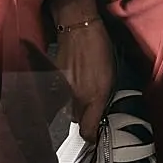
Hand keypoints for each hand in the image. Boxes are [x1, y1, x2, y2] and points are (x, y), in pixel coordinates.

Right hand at [51, 3, 115, 141]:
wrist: (79, 27)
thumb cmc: (99, 48)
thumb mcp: (109, 78)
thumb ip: (101, 102)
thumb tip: (97, 118)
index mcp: (93, 97)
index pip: (87, 130)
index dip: (92, 135)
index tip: (96, 134)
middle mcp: (76, 97)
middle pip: (77, 121)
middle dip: (84, 118)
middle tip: (92, 108)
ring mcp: (63, 89)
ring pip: (68, 109)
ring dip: (75, 106)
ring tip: (83, 93)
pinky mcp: (54, 81)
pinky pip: (60, 97)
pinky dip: (67, 95)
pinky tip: (74, 83)